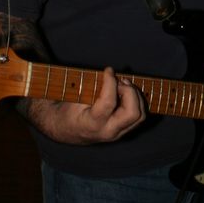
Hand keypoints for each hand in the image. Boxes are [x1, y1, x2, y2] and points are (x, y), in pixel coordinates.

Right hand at [22, 67, 146, 143]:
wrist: (63, 129)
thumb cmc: (67, 108)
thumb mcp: (72, 96)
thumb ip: (90, 85)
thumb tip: (109, 72)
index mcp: (92, 124)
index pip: (108, 103)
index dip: (110, 82)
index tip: (108, 69)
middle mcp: (108, 132)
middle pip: (132, 113)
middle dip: (129, 92)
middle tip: (119, 81)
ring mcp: (117, 133)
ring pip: (140, 115)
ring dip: (135, 95)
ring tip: (123, 84)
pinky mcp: (123, 130)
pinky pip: (138, 116)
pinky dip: (136, 100)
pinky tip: (125, 90)